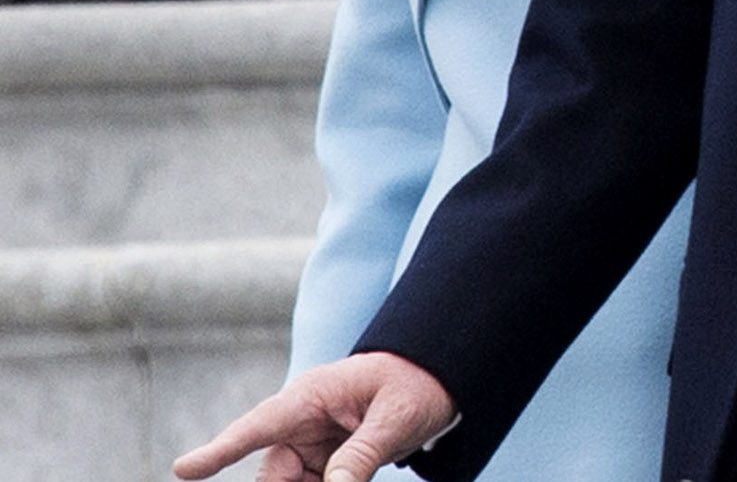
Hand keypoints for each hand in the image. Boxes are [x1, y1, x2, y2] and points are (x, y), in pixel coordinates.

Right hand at [173, 351, 457, 481]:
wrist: (436, 380)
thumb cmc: (415, 385)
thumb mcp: (397, 417)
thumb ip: (364, 452)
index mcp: (311, 396)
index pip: (259, 425)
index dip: (220, 450)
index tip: (183, 468)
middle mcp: (302, 422)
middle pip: (274, 474)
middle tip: (325, 479)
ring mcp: (311, 445)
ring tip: (350, 470)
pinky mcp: (325, 463)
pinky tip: (345, 479)